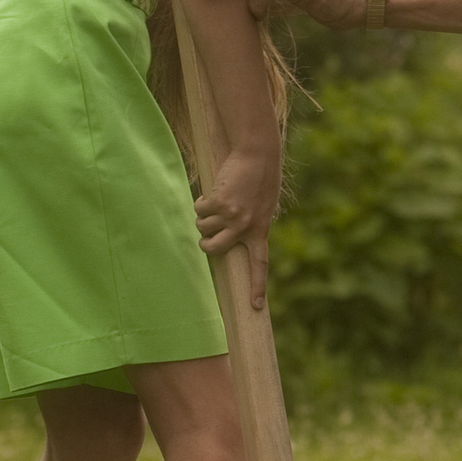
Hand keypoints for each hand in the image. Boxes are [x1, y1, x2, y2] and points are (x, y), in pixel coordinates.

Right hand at [194, 147, 280, 308]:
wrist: (258, 154)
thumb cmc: (261, 178)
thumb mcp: (263, 205)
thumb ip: (251, 223)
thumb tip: (232, 237)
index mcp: (260, 230)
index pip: (260, 264)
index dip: (257, 286)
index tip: (254, 306)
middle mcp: (246, 227)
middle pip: (213, 249)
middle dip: (203, 242)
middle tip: (205, 232)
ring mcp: (231, 216)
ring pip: (202, 227)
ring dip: (202, 216)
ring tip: (214, 202)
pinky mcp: (219, 202)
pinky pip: (199, 208)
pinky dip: (201, 201)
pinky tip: (213, 191)